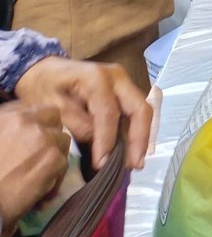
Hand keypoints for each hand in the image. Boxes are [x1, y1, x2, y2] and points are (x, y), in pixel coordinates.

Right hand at [0, 102, 69, 231]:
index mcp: (5, 118)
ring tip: (37, 175)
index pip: (30, 109)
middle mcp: (23, 121)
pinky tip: (38, 192)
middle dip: (49, 133)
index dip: (34, 124)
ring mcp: (42, 138)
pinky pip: (64, 164)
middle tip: (38, 154)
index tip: (28, 140)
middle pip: (52, 117)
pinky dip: (54, 180)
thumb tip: (19, 136)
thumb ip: (7, 131)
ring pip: (62, 139)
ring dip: (53, 155)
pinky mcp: (53, 159)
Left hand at [14, 57, 151, 170]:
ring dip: (142, 137)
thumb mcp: (50, 105)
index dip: (107, 141)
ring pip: (143, 110)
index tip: (101, 164)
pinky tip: (134, 149)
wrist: (42, 70)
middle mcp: (117, 77)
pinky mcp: (124, 91)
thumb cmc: (42, 87)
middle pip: (139, 108)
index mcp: (97, 78)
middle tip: (134, 165)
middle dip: (139, 139)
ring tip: (136, 162)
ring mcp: (124, 82)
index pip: (109, 113)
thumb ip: (74, 122)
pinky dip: (138, 131)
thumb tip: (94, 140)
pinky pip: (137, 111)